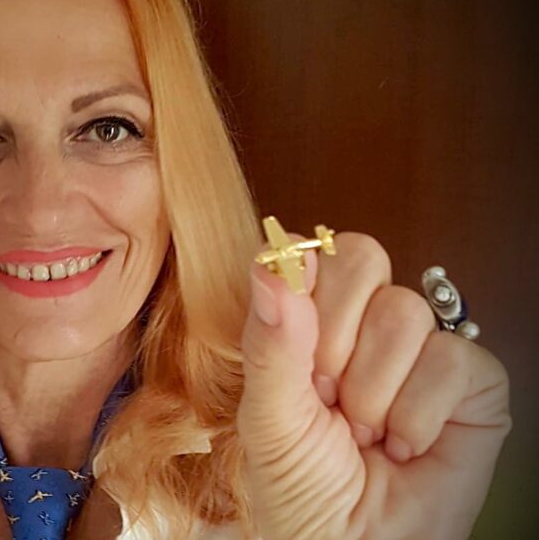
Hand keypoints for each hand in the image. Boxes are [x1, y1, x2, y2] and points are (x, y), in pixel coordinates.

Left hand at [236, 232, 511, 539]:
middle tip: (327, 395)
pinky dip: (419, 414)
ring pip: (404, 312)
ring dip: (374, 391)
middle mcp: (364, 326)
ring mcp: (418, 349)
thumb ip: (270, 340)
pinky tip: (406, 444)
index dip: (306, 289)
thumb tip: (270, 263)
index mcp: (309, 323)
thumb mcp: (269, 417)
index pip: (314, 253)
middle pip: (362, 261)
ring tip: (364, 432)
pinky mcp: (471, 381)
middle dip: (336, 342)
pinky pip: (452, 357)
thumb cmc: (301, 487)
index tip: (296, 340)